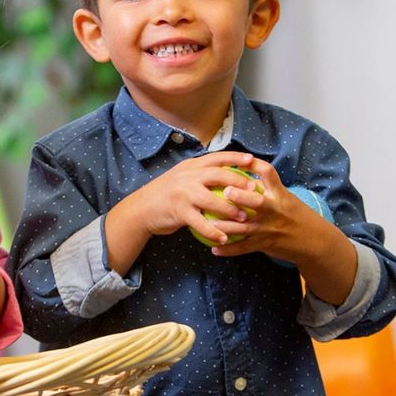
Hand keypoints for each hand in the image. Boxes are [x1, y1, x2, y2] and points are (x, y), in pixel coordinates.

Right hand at [114, 151, 258, 243]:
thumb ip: (199, 175)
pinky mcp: (178, 211)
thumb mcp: (181, 177)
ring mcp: (182, 193)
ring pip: (212, 200)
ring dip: (230, 209)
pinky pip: (200, 223)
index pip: (216, 157)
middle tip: (255, 190)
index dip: (235, 158)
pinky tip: (224, 238)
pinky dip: (213, 231)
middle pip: (218, 175)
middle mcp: (187, 176)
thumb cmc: (165, 194)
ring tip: (244, 217)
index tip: (252, 160)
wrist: (141, 209)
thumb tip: (224, 174)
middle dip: (239, 182)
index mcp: (190, 166)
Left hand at [210, 155, 339, 262]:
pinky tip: (214, 249)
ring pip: (243, 227)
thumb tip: (244, 175)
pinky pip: (243, 247)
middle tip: (225, 191)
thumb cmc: (297, 216)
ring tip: (207, 223)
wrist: (315, 241)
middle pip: (256, 201)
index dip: (254, 164)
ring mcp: (268, 228)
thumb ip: (267, 188)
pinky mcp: (265, 244)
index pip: (267, 173)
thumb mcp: (286, 198)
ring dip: (225, 226)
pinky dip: (228, 250)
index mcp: (279, 194)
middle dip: (240, 196)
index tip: (239, 158)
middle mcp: (274, 209)